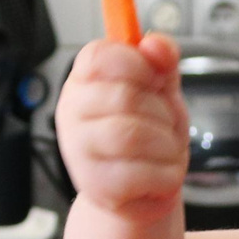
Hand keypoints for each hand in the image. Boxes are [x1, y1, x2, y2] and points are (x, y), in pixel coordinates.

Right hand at [55, 33, 189, 215]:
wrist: (141, 194)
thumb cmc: (148, 138)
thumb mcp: (160, 92)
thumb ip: (161, 62)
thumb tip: (155, 44)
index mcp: (84, 81)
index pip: (99, 55)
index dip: (135, 62)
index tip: (154, 78)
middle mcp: (72, 112)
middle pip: (125, 97)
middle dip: (161, 112)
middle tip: (163, 126)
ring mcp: (79, 150)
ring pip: (133, 135)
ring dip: (166, 144)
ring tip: (164, 152)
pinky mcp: (95, 186)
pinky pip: (141, 173)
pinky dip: (166, 175)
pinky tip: (160, 175)